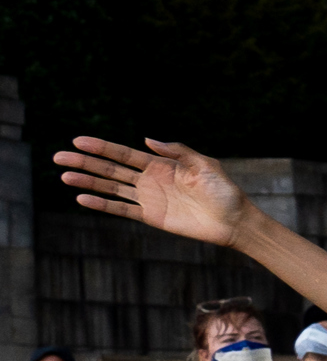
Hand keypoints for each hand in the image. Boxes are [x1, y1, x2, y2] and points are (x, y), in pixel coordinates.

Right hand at [58, 135, 255, 247]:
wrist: (234, 220)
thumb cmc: (223, 190)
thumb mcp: (204, 164)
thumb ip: (177, 151)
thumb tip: (145, 140)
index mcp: (160, 164)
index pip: (123, 154)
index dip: (101, 147)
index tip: (78, 141)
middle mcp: (149, 180)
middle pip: (110, 169)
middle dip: (85, 163)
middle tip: (58, 157)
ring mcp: (148, 199)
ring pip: (111, 188)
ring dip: (87, 183)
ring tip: (64, 177)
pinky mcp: (151, 217)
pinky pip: (122, 210)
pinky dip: (102, 205)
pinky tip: (82, 199)